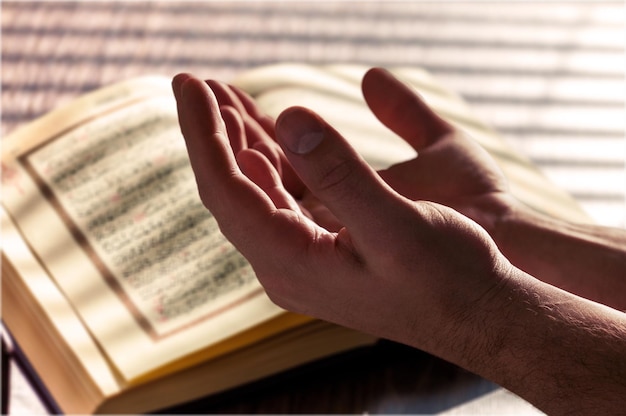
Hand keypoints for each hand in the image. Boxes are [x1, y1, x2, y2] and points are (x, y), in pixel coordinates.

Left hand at [172, 73, 512, 360]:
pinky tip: (265, 137)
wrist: (479, 316)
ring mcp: (301, 261)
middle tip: (197, 81)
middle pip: (231, 190)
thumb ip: (340, 172)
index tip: (188, 83)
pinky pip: (282, 202)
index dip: (203, 132)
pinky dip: (271, 164)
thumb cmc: (448, 278)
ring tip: (224, 98)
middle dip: (213, 132)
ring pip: (255, 194)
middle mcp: (285, 266)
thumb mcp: (396, 223)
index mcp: (291, 262)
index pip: (226, 189)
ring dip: (239, 144)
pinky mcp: (322, 252)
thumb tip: (288, 117)